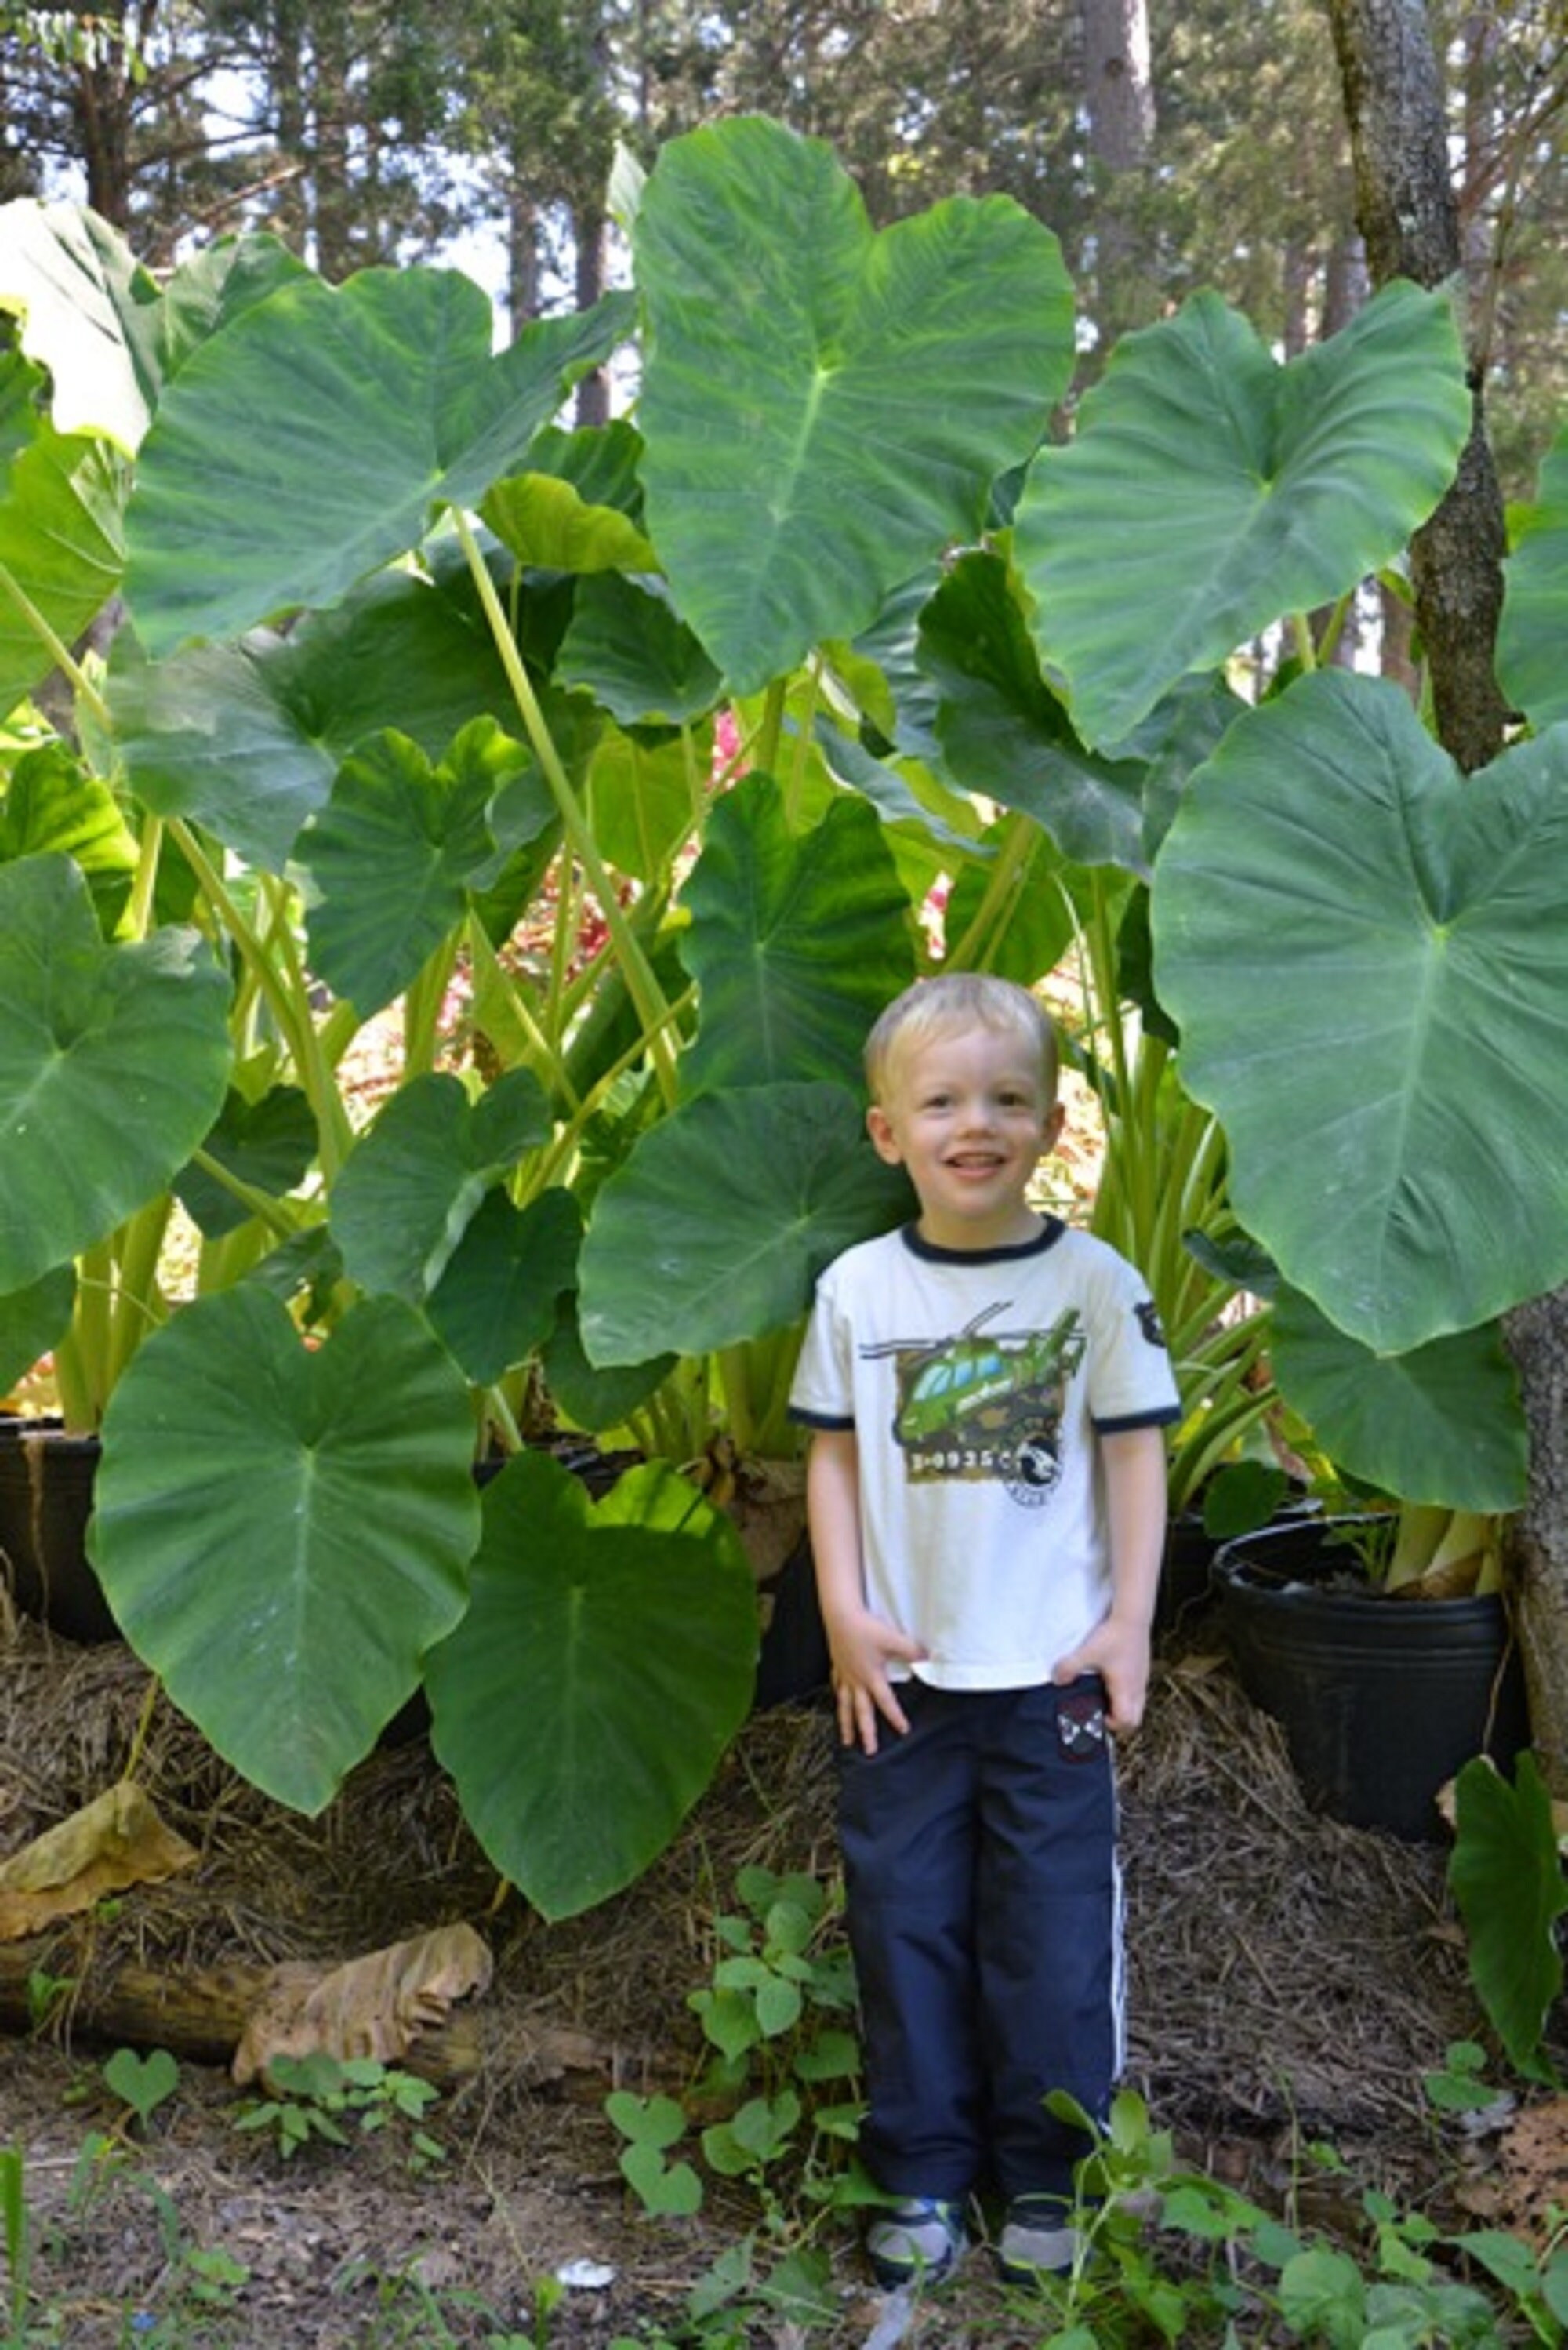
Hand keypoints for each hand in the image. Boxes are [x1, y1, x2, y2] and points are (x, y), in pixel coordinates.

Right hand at [826, 1610, 927, 1754]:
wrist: (841, 1616)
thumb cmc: (866, 1628)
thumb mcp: (893, 1639)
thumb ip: (912, 1651)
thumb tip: (928, 1658)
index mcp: (871, 1677)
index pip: (886, 1702)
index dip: (895, 1717)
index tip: (903, 1730)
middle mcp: (857, 1681)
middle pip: (862, 1713)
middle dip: (866, 1733)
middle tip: (869, 1751)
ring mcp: (845, 1675)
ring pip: (845, 1706)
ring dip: (846, 1724)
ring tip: (846, 1741)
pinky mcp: (837, 1665)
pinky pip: (836, 1686)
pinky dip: (838, 1697)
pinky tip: (839, 1701)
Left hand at [1052, 1613, 1150, 1735]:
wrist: (1133, 1616)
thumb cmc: (1113, 1636)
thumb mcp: (1087, 1652)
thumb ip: (1070, 1667)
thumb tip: (1056, 1680)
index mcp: (1125, 1689)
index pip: (1127, 1721)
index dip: (1112, 1724)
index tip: (1099, 1715)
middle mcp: (1137, 1687)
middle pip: (1135, 1718)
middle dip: (1119, 1719)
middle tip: (1102, 1710)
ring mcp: (1142, 1678)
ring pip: (1138, 1704)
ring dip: (1123, 1705)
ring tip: (1105, 1694)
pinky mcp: (1142, 1669)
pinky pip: (1138, 1690)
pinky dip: (1126, 1692)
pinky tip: (1112, 1677)